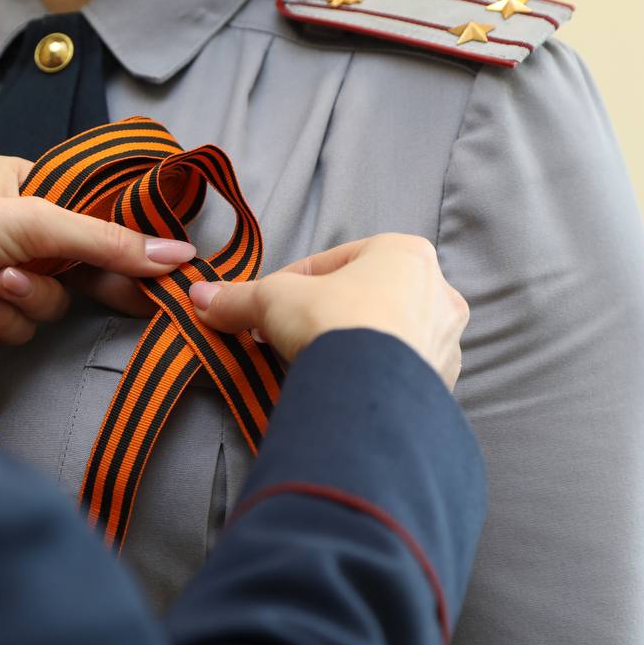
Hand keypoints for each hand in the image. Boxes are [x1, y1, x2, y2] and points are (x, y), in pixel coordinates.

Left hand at [0, 157, 194, 344]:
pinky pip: (19, 326)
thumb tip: (177, 255)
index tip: (164, 271)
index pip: (92, 215)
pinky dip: (3, 318)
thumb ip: (104, 241)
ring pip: (50, 302)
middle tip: (131, 301)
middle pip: (77, 264)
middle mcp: (11, 226)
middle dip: (75, 279)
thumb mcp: (31, 222)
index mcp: (23, 184)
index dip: (126, 244)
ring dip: (28, 299)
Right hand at [188, 234, 468, 389]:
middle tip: (286, 336)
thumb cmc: (334, 322)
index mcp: (405, 253)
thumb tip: (199, 298)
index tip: (265, 308)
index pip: (335, 263)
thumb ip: (239, 298)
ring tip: (314, 365)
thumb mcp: (273, 301)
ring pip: (386, 336)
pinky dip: (371, 378)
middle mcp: (437, 291)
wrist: (371, 391)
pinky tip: (343, 390)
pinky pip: (398, 375)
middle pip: (364, 298)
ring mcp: (445, 341)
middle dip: (324, 315)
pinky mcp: (442, 383)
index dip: (292, 284)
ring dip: (351, 346)